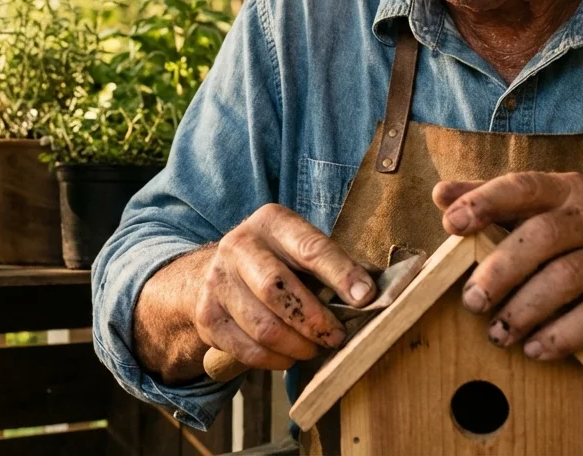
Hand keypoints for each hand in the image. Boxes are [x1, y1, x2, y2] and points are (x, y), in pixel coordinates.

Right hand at [194, 204, 375, 370]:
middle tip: (337, 337)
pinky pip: (247, 350)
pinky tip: (289, 356)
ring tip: (315, 348)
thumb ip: (336, 266)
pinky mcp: (207, 315)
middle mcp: (239, 244)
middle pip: (277, 289)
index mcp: (272, 221)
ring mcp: (218, 280)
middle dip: (315, 320)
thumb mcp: (302, 249)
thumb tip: (375, 294)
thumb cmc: (278, 262)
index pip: (310, 248)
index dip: (340, 274)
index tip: (365, 299)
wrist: (218, 274)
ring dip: (298, 346)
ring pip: (264, 327)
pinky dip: (275, 361)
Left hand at [434, 172, 582, 360]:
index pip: (522, 186)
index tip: (451, 223)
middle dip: (500, 271)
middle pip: (540, 236)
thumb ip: (496, 204)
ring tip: (498, 335)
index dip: (485, 201)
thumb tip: (441, 193)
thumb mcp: (548, 214)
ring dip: (525, 310)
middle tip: (471, 302)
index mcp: (566, 192)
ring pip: (565, 278)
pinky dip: (561, 336)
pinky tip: (535, 349)